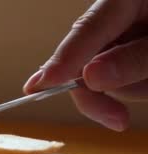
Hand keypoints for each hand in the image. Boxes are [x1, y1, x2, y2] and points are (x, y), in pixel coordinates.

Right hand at [23, 0, 147, 130]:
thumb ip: (134, 58)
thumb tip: (89, 77)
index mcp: (123, 0)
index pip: (85, 30)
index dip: (61, 61)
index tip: (37, 87)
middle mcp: (116, 20)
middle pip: (84, 63)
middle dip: (95, 94)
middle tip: (117, 121)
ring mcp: (121, 40)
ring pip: (104, 80)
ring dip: (128, 90)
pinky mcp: (125, 60)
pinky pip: (121, 85)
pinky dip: (136, 89)